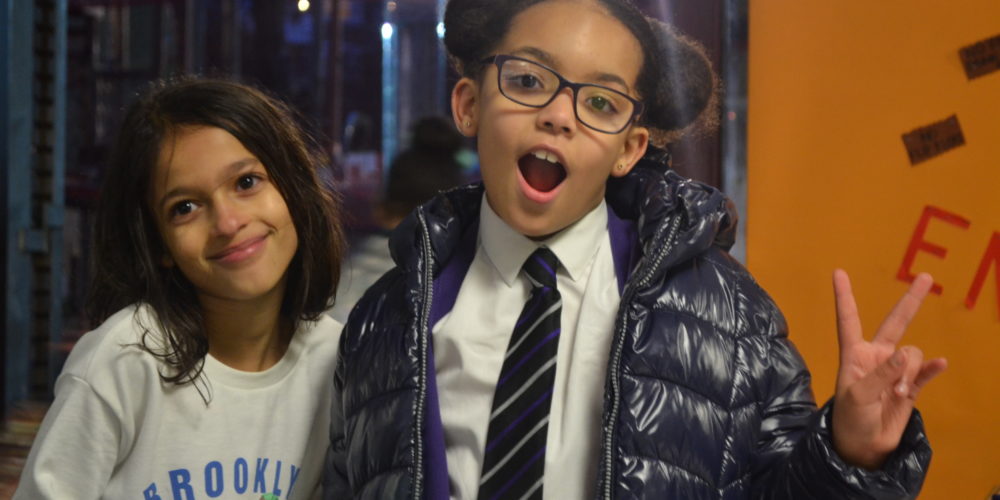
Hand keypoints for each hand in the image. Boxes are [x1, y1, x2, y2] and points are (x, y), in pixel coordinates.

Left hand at [830, 270, 946, 469]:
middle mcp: (876, 356)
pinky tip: (940, 365)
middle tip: (927, 277)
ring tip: (896, 394)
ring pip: (912, 354)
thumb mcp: (858, 396)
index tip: (838, 272)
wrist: (863, 446)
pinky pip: (925, 371)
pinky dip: (932, 368)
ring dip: (908, 372)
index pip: (848, 320)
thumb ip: (881, 374)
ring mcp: (895, 370)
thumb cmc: (850, 418)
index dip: (844, 297)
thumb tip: (904, 353)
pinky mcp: (910, 386)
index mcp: (854, 354)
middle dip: (911, 301)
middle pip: (895, 322)